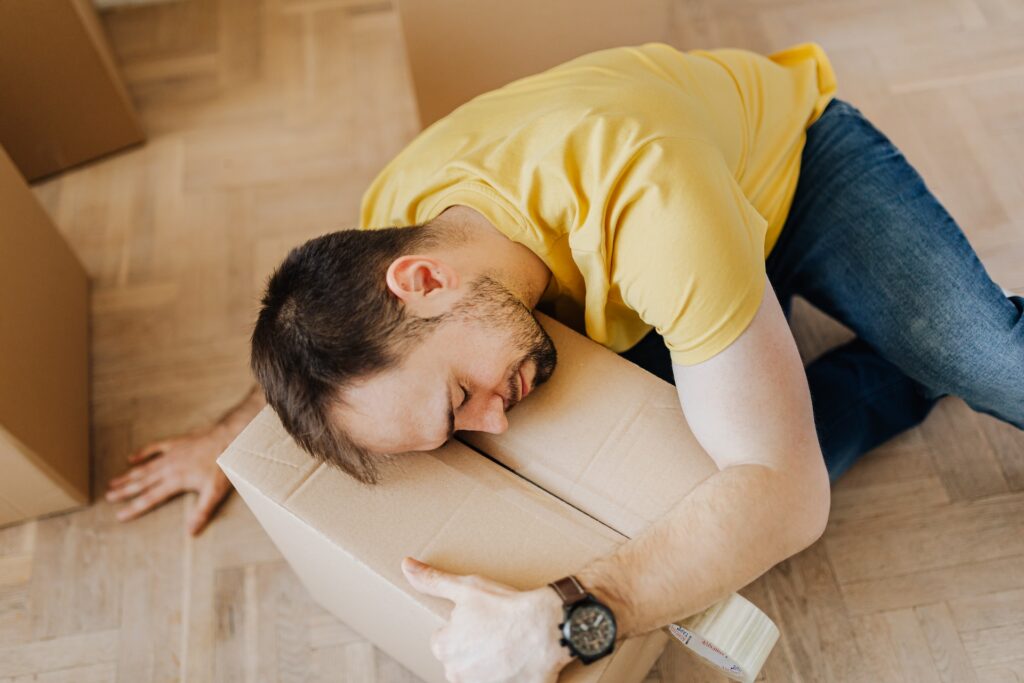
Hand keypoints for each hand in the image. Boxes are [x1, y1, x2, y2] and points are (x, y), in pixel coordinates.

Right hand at [105, 425, 234, 534]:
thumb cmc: (223, 466)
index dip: (134, 508)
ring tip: (112, 482)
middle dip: (124, 491)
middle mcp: (168, 468)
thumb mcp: (215, 493)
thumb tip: (190, 532)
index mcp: (175, 481)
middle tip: (108, 497)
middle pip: (141, 482)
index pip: (150, 498)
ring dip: (128, 476)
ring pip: (144, 467)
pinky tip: (131, 458)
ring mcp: (171, 454)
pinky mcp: (176, 443)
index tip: (119, 516)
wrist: (228, 438)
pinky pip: (154, 448)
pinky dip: (142, 453)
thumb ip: (201, 512)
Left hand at [401, 557, 573, 682]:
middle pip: (461, 658)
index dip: (465, 626)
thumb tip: (406, 565)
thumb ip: (433, 581)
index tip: (483, 619)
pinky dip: (506, 676)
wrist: (547, 627)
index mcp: (444, 647)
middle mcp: (455, 673)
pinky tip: (518, 661)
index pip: (445, 638)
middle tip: (499, 631)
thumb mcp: (467, 588)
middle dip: (475, 647)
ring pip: (478, 673)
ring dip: (490, 663)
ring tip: (510, 645)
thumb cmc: (506, 607)